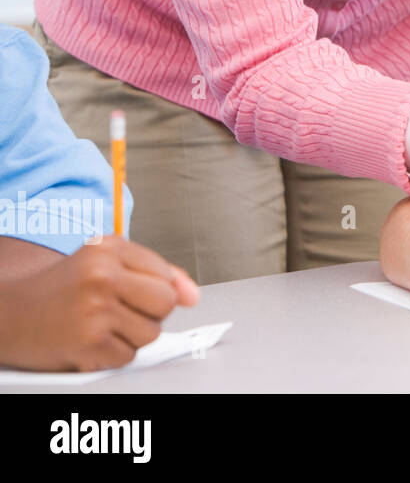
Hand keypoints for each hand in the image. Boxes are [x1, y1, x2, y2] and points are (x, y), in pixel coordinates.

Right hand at [0, 236, 198, 371]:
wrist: (9, 314)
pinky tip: (92, 340)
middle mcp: (102, 276)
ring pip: (151, 334)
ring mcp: (94, 310)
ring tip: (103, 325)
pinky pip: (128, 356)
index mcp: (109, 248)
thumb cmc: (62, 288)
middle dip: (150, 313)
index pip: (166, 276)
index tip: (130, 293)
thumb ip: (157, 273)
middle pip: (165, 304)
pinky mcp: (87, 343)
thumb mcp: (107, 263)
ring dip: (131, 336)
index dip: (155, 289)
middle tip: (120, 311)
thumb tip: (193, 296)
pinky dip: (113, 355)